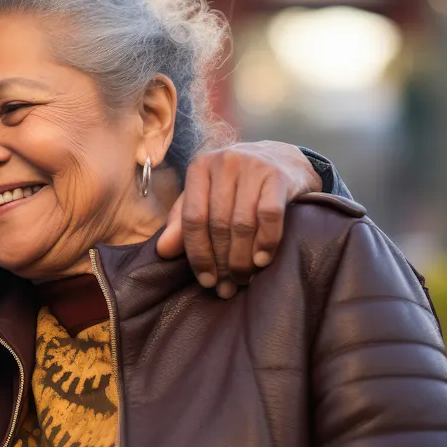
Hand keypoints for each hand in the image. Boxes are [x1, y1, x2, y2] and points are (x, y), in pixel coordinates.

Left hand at [156, 141, 322, 297]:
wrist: (283, 159)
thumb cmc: (238, 184)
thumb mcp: (207, 196)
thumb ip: (183, 222)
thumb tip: (163, 251)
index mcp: (200, 166)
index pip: (192, 218)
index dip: (198, 253)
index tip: (205, 280)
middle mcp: (224, 162)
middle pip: (218, 223)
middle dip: (222, 262)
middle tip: (227, 287)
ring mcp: (253, 166)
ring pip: (242, 223)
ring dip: (242, 258)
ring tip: (243, 279)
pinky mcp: (279, 176)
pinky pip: (269, 216)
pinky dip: (265, 242)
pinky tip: (262, 261)